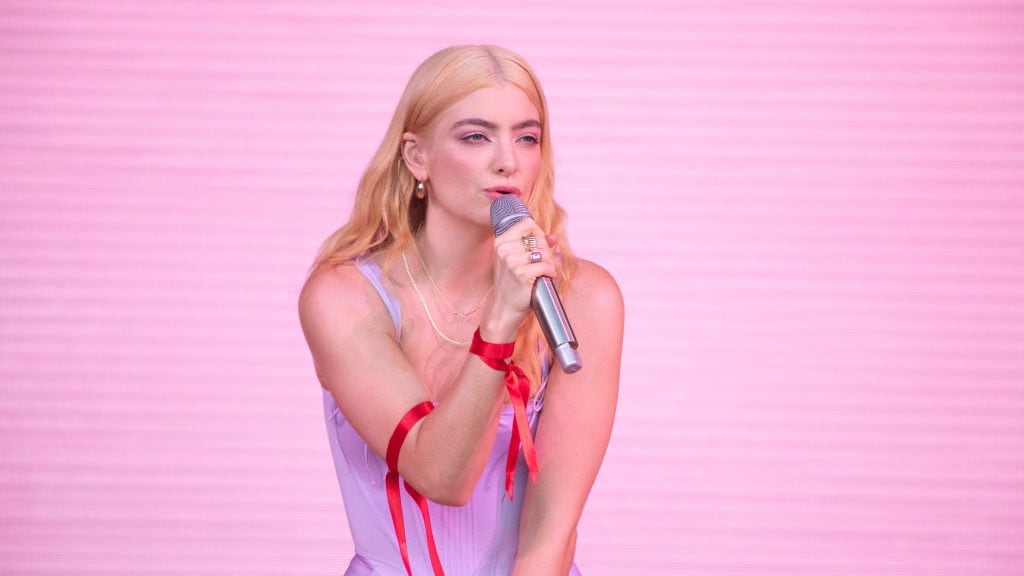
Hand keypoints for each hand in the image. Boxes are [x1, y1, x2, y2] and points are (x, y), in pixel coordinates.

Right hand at [479, 218, 557, 341]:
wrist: (504, 309)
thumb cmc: (511, 285)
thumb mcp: (517, 262)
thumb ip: (534, 246)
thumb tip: (553, 237)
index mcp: (500, 242)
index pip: (527, 223)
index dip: (538, 232)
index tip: (539, 245)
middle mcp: (504, 249)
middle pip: (538, 239)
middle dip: (546, 251)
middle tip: (544, 263)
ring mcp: (511, 261)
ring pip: (544, 253)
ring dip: (550, 263)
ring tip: (545, 272)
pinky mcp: (521, 273)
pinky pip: (545, 266)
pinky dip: (550, 272)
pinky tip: (546, 277)